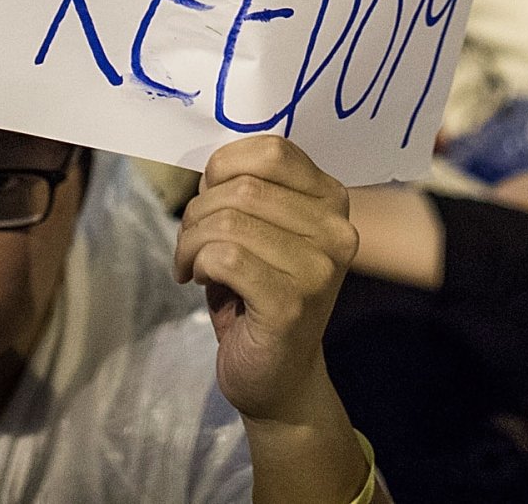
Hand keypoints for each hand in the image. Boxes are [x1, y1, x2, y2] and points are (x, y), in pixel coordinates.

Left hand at [174, 137, 358, 427]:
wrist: (278, 377)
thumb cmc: (260, 294)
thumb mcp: (262, 230)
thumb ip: (250, 190)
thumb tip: (211, 166)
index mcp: (332, 201)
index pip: (272, 151)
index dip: (224, 166)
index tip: (210, 197)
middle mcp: (336, 231)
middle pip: (243, 186)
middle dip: (199, 210)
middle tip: (191, 241)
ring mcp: (318, 269)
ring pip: (229, 221)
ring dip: (192, 240)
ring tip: (193, 262)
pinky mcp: (290, 304)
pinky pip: (225, 257)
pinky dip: (199, 263)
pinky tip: (201, 280)